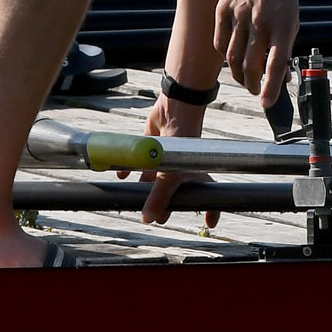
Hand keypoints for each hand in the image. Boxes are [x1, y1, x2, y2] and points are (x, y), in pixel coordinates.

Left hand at [129, 94, 218, 227]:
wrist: (176, 108)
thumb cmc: (183, 143)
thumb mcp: (171, 175)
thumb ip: (159, 197)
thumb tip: (148, 219)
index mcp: (194, 174)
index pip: (205, 195)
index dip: (210, 210)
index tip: (209, 223)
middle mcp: (181, 167)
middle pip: (173, 190)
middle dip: (165, 204)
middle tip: (158, 217)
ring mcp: (165, 156)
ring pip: (154, 177)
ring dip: (144, 187)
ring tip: (136, 198)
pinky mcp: (150, 144)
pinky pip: (138, 160)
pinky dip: (128, 168)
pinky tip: (122, 176)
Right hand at [214, 0, 298, 106]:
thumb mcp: (292, 16)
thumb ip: (283, 43)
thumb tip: (279, 72)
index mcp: (283, 25)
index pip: (276, 64)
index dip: (271, 87)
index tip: (267, 103)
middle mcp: (260, 22)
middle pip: (251, 65)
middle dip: (252, 85)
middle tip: (254, 90)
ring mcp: (239, 15)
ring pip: (232, 57)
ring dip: (237, 74)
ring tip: (242, 78)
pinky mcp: (223, 9)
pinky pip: (220, 41)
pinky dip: (225, 55)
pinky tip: (231, 57)